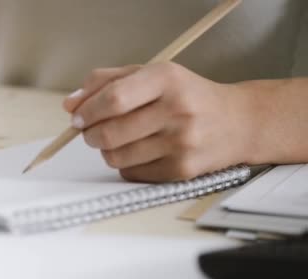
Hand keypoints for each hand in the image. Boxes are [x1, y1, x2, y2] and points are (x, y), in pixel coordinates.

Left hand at [63, 62, 253, 181]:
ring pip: (117, 157)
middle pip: (111, 132)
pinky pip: (132, 174)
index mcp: (167, 79)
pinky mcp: (182, 170)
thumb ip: (107, 82)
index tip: (77, 118)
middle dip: (91, 135)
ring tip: (120, 140)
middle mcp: (177, 110)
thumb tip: (70, 105)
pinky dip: (126, 165)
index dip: (88, 111)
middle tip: (92, 131)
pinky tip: (141, 152)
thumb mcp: (151, 75)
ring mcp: (182, 143)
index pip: (114, 98)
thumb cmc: (186, 96)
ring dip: (107, 151)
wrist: (238, 123)